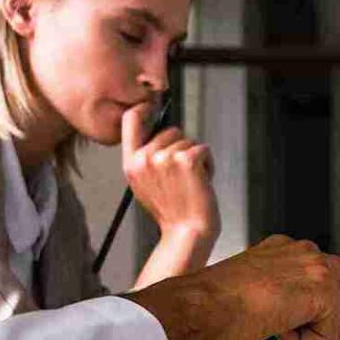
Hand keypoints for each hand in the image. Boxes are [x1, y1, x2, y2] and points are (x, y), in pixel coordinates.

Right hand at [122, 101, 218, 244]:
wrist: (187, 233)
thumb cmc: (172, 211)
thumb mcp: (146, 185)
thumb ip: (146, 160)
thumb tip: (159, 134)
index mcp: (131, 164)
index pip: (130, 120)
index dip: (143, 108)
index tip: (152, 106)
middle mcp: (144, 158)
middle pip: (171, 131)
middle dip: (182, 149)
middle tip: (181, 178)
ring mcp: (164, 158)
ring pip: (189, 141)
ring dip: (196, 160)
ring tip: (190, 183)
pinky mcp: (186, 160)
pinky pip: (203, 149)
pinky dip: (208, 164)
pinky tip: (201, 183)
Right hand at [213, 235, 339, 339]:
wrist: (202, 306)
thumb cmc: (214, 303)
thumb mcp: (254, 289)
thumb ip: (283, 292)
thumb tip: (302, 312)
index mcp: (286, 249)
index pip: (333, 269)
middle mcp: (305, 252)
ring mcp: (316, 269)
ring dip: (312, 333)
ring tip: (275, 325)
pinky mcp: (321, 292)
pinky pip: (333, 333)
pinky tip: (280, 329)